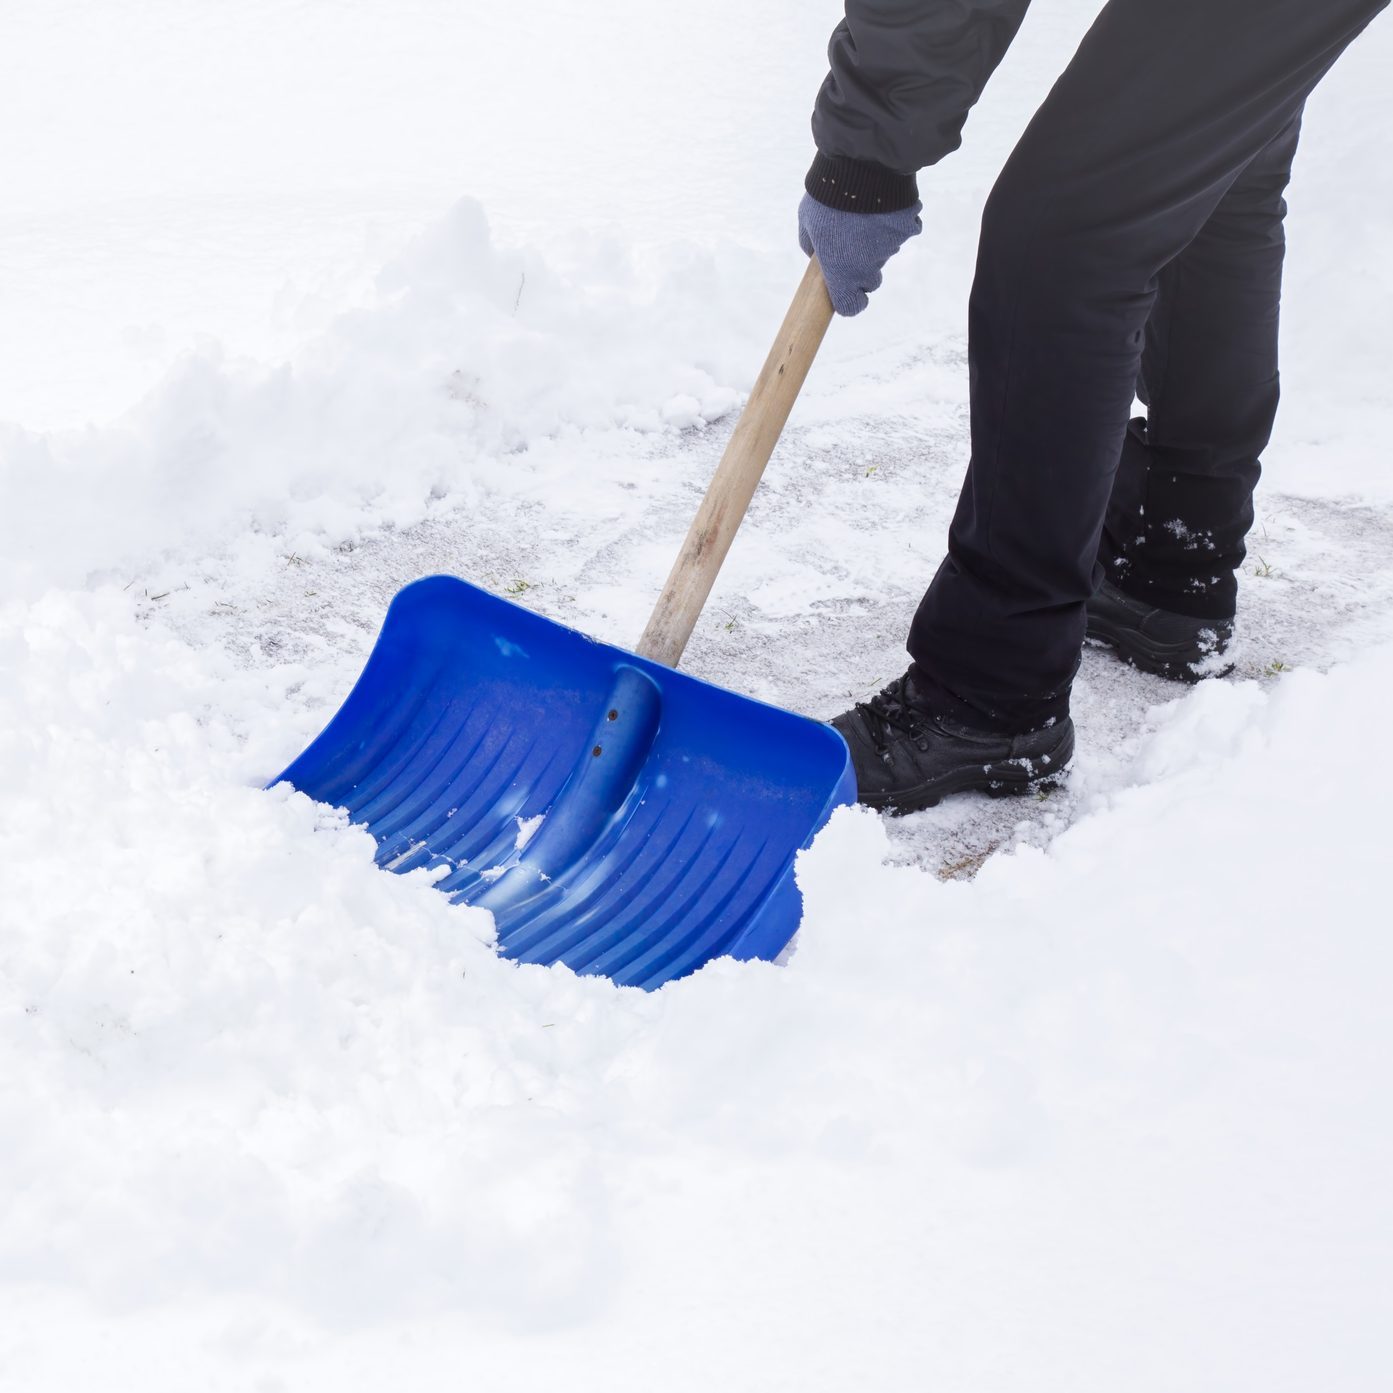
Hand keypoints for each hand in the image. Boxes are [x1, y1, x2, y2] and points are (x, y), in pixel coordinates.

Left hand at [798, 193, 921, 316]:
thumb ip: (809, 243)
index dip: (850, 300)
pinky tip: (882, 204)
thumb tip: (815, 254)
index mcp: (842, 273)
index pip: (852, 306)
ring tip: (863, 213)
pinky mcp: (908, 228)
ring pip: (883, 253)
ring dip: (875, 241)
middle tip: (851, 241)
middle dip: (861, 268)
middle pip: (870, 280)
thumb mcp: (806, 221)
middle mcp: (869, 267)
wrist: (861, 167)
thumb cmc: (826, 197)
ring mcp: (890, 248)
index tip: (847, 291)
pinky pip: (900, 232)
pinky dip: (893, 223)